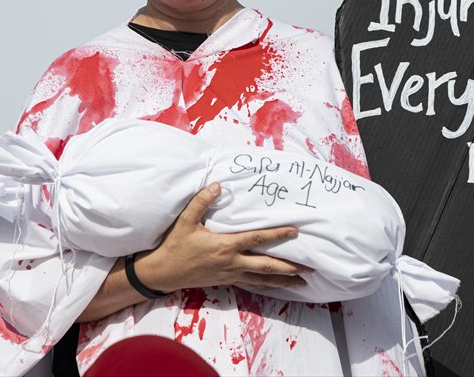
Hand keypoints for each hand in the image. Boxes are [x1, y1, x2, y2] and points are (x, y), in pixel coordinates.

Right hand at [133, 182, 308, 293]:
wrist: (164, 272)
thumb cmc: (175, 245)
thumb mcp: (185, 221)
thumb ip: (201, 201)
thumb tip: (217, 185)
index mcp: (225, 246)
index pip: (257, 239)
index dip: (277, 234)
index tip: (294, 231)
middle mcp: (232, 262)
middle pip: (267, 266)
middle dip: (290, 267)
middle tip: (310, 269)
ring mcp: (230, 274)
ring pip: (262, 279)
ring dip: (283, 281)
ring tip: (302, 283)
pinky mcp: (226, 281)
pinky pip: (252, 284)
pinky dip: (267, 286)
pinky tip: (276, 287)